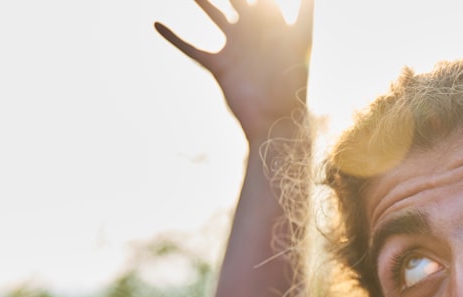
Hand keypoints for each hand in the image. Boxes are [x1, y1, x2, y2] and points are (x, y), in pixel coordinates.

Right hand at [155, 0, 313, 143]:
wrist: (276, 119)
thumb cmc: (293, 84)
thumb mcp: (301, 43)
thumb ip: (304, 12)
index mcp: (273, 26)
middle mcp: (252, 33)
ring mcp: (234, 48)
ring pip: (212, 14)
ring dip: (201, 1)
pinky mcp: (219, 65)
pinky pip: (191, 48)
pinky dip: (173, 37)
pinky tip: (157, 24)